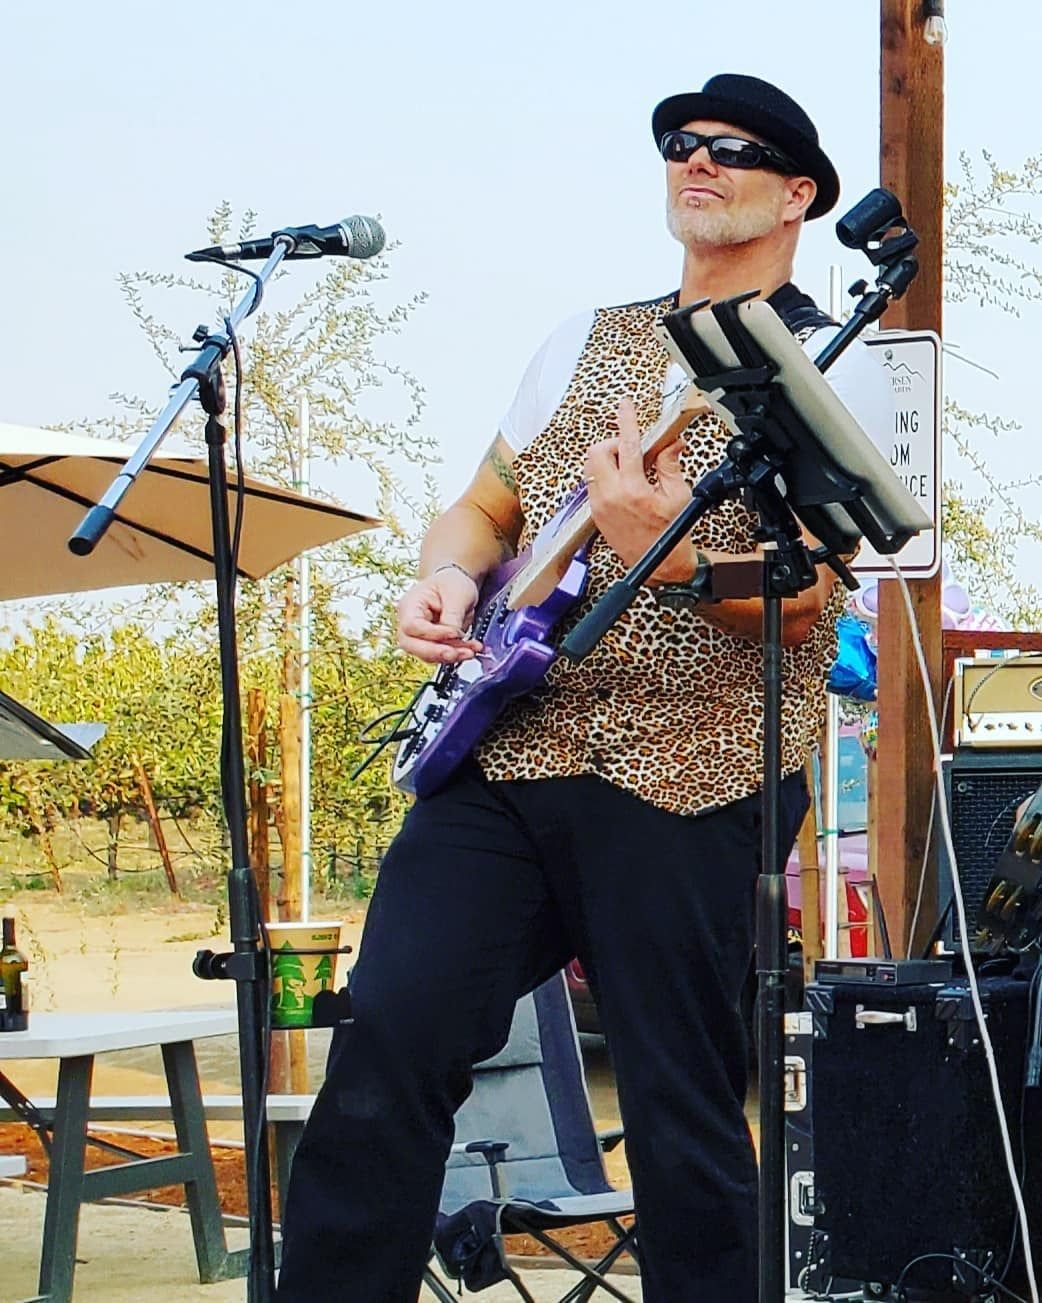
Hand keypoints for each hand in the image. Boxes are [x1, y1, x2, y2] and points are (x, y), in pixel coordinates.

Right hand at [397, 568, 482, 663]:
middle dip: (436, 652)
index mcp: (410, 604)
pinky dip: (456, 654)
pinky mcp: (431, 644)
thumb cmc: (451, 583)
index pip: (412, 626)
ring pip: (427, 654)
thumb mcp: (456, 593)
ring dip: (450, 655)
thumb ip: (453, 615)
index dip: (433, 633)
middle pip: (412, 646)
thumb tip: (453, 636)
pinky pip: (440, 654)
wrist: (456, 585)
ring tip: (471, 651)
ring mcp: (418, 635)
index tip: (454, 633)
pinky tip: (471, 649)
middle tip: (457, 653)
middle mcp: (409, 622)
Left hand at [583, 398, 696, 582]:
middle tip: (631, 449)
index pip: (626, 445)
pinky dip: (605, 474)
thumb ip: (669, 464)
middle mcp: (611, 497)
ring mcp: (599, 505)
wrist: (659, 566)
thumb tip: (671, 443)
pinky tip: (623, 481)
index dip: (627, 421)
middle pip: (598, 451)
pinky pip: (592, 482)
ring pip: (591, 466)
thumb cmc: (670, 535)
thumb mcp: (678, 495)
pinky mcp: (595, 513)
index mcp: (634, 490)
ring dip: (607, 458)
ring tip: (628, 466)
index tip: (626, 405)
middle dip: (613, 442)